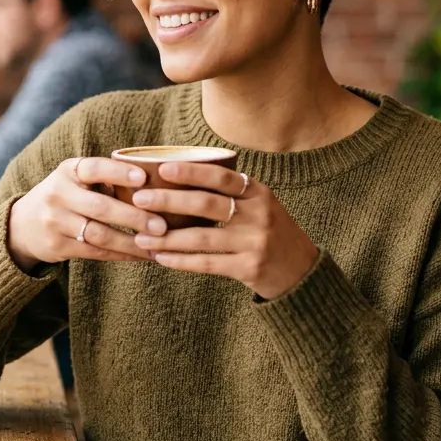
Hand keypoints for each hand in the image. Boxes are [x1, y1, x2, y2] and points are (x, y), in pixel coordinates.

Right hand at [7, 158, 169, 272]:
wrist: (23, 225)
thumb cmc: (66, 195)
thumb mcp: (76, 178)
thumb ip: (106, 177)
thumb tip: (154, 181)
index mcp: (68, 171)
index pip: (93, 169)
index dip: (118, 173)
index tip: (143, 178)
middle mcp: (59, 195)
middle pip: (100, 208)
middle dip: (133, 217)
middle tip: (162, 225)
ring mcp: (56, 222)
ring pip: (99, 235)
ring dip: (132, 242)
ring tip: (158, 244)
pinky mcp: (58, 246)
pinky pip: (96, 252)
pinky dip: (122, 255)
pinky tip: (143, 255)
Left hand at [132, 163, 318, 299]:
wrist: (301, 271)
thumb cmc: (270, 232)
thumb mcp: (259, 205)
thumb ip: (231, 193)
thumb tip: (179, 179)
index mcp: (258, 193)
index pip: (221, 177)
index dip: (191, 172)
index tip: (162, 169)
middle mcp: (258, 215)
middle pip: (206, 204)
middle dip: (168, 201)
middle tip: (139, 200)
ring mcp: (255, 242)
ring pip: (201, 237)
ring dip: (167, 237)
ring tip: (140, 237)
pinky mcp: (249, 268)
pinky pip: (207, 263)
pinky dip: (181, 261)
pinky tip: (160, 258)